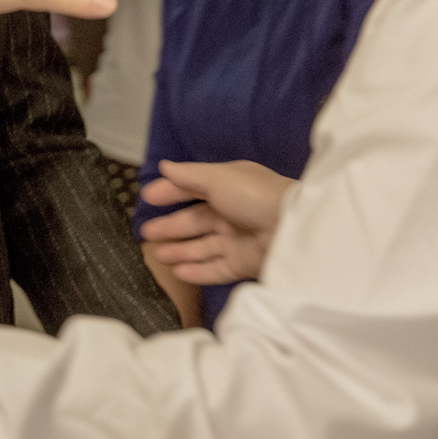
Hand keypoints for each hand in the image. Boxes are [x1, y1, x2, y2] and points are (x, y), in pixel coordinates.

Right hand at [138, 159, 292, 285]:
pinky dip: (197, 271)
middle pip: (195, 221)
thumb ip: (188, 175)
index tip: (147, 197)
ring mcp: (237, 241)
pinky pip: (215, 269)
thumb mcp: (218, 177)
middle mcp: (231, 214)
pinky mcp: (242, 265)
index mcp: (227, 188)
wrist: (292, 228)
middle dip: (171, 226)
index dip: (171, 193)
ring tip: (158, 255)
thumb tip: (164, 166)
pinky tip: (178, 272)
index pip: (193, 190)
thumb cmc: (253, 195)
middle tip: (146, 232)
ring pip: (202, 247)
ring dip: (180, 250)